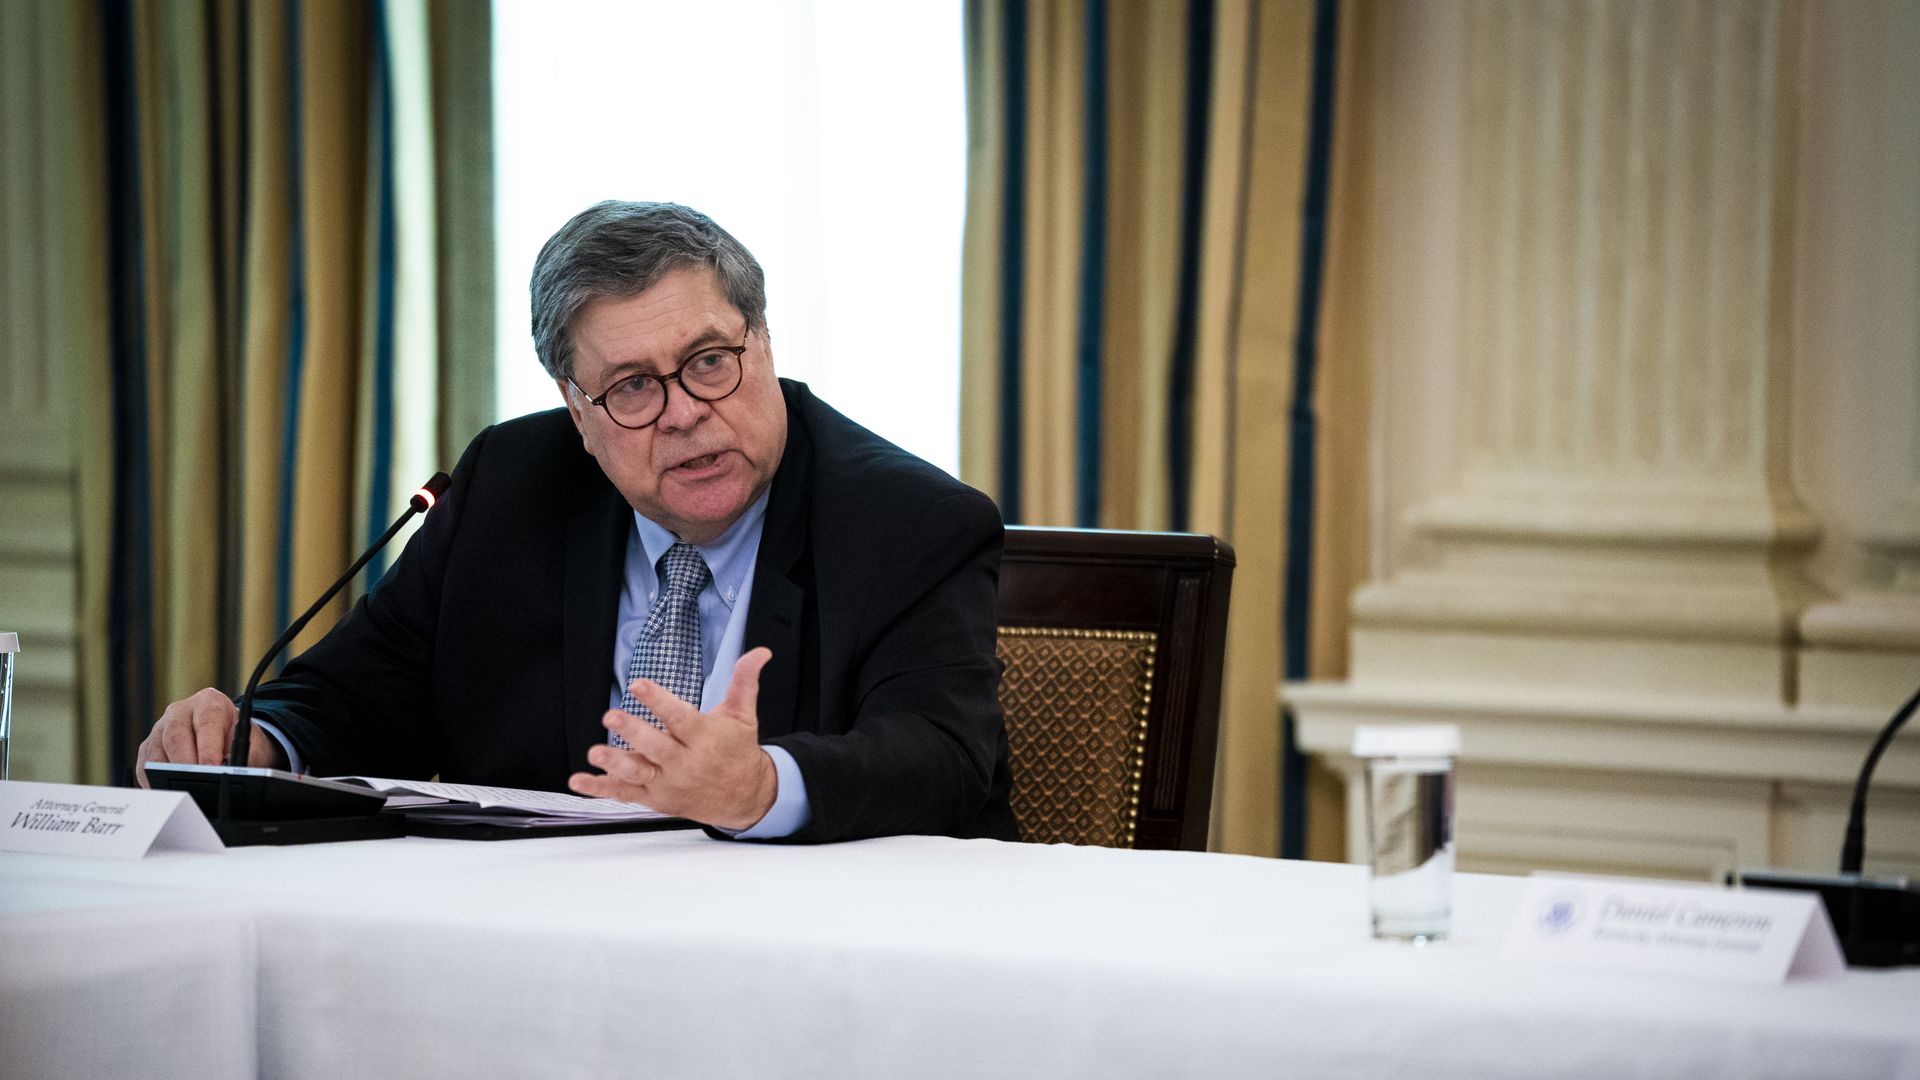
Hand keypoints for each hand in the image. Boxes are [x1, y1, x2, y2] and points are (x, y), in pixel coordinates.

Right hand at [135, 688, 287, 787]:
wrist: (227, 736)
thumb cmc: (236, 740)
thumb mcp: (251, 744)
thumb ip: (245, 756)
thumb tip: (233, 774)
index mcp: (209, 703)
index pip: (206, 723)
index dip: (208, 748)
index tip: (211, 768)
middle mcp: (181, 711)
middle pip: (175, 736)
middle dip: (184, 763)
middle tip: (194, 783)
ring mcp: (160, 727)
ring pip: (156, 751)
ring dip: (166, 774)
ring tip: (181, 792)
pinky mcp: (149, 745)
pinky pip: (145, 764)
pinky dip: (153, 780)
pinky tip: (166, 792)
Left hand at [568, 647, 777, 830]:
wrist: (745, 797)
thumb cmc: (739, 752)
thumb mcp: (743, 715)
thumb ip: (744, 681)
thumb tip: (759, 652)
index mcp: (703, 737)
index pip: (679, 717)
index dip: (658, 700)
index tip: (639, 684)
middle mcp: (684, 761)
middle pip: (655, 745)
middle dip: (632, 731)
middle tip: (611, 715)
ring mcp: (667, 781)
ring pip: (638, 772)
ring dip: (614, 762)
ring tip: (595, 752)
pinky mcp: (655, 798)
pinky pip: (625, 794)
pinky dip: (601, 788)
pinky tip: (580, 780)